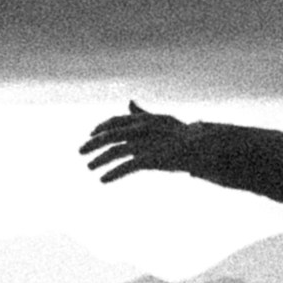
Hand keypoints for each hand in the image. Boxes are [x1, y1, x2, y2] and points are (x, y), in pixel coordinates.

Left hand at [81, 103, 204, 182]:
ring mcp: (146, 143)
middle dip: (93, 143)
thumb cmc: (182, 134)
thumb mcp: (159, 120)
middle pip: (110, 135)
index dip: (102, 127)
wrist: (202, 146)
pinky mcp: (150, 158)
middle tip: (80, 151)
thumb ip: (141, 114)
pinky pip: (127, 166)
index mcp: (144, 120)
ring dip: (99, 160)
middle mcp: (142, 129)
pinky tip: (103, 180)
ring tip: (89, 168)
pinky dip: (113, 173)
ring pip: (115, 151)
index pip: (116, 121)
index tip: (91, 134)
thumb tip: (129, 102)